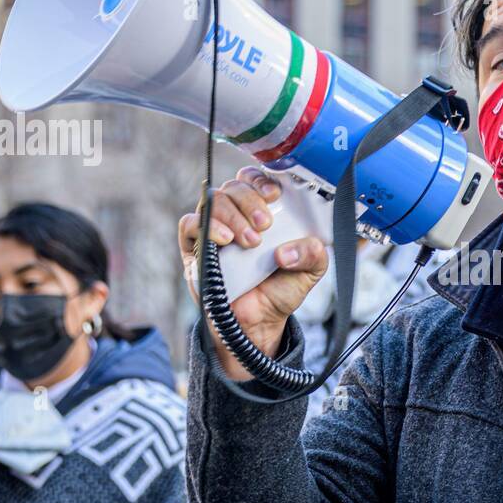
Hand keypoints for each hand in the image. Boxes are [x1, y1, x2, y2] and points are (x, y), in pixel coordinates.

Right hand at [178, 167, 328, 380]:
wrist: (257, 323)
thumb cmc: (281, 290)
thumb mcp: (310, 271)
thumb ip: (313, 254)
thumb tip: (286, 251)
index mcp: (262, 211)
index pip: (255, 179)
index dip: (261, 180)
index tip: (274, 194)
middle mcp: (235, 215)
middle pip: (234, 186)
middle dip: (250, 201)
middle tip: (265, 226)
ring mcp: (212, 229)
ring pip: (213, 200)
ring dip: (233, 216)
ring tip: (250, 242)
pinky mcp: (192, 247)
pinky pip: (190, 224)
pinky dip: (207, 226)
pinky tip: (225, 241)